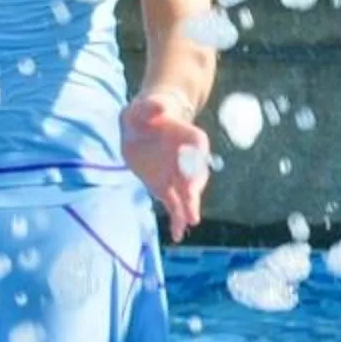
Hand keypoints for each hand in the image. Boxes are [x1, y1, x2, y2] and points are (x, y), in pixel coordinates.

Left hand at [123, 89, 210, 242]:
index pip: (197, 142)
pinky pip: (174, 205)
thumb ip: (151, 107)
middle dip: (194, 185)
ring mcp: (178, 175)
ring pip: (187, 192)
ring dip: (188, 206)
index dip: (196, 150)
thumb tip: (159, 107)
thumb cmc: (144, 114)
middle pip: (195, 172)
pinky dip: (176, 219)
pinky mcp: (166, 188)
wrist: (144, 128)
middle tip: (191, 197)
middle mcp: (187, 158)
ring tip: (189, 221)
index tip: (197, 158)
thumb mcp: (143, 108)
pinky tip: (177, 234)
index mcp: (186, 134)